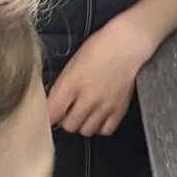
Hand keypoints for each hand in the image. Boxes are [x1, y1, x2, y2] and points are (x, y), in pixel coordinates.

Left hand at [47, 17, 154, 136]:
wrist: (126, 46)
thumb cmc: (98, 48)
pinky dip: (100, 127)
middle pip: (70, 125)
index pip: (53, 112)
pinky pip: (105, 130)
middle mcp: (88, 97)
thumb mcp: (72, 63)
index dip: (50, 116)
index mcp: (72, 82)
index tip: (51, 114)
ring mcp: (104, 106)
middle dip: (66, 120)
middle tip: (68, 112)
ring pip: (86, 130)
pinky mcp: (119, 110)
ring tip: (84, 114)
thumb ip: (63, 85)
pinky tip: (98, 117)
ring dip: (82, 124)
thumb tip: (55, 103)